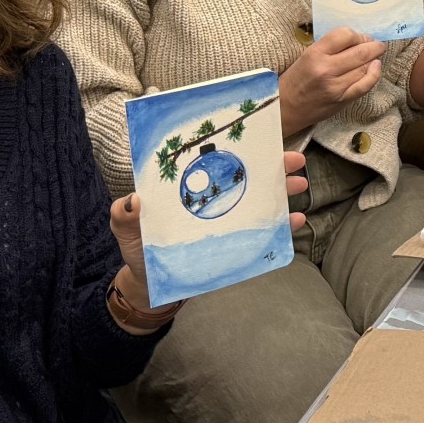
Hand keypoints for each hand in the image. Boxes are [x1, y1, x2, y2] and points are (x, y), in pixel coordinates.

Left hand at [110, 151, 308, 328]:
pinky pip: (264, 232)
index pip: (215, 161)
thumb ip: (124, 217)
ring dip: (283, 190)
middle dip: (273, 165)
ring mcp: (227, 220)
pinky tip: (296, 220)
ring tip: (299, 185)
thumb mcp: (126, 231)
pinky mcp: (236, 243)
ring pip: (261, 199)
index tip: (259, 137)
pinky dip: (282, 226)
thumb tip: (134, 201)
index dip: (236, 148)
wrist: (151, 285)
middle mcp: (214, 198)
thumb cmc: (139, 250)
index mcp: (189, 187)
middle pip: (246, 176)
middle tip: (294, 160)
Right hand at [282, 25, 386, 131]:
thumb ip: (330, 48)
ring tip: (376, 55)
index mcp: (315, 53)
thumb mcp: (306, 56)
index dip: (357, 35)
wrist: (285, 108)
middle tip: (377, 44)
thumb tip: (357, 40)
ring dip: (374, 58)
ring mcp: (336, 86)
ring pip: (364, 67)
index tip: (361, 37)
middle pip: (359, 51)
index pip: (344, 35)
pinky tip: (376, 67)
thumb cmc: (296, 79)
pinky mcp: (342, 100)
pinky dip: (374, 74)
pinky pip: (365, 85)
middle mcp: (326, 69)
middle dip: (373, 46)